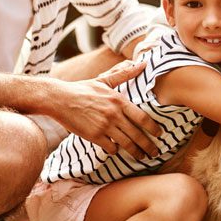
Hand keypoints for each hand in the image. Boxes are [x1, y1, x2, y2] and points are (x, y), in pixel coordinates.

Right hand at [48, 60, 162, 158]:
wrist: (60, 99)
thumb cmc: (83, 89)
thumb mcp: (104, 80)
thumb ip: (124, 74)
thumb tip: (142, 63)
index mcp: (118, 100)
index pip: (142, 117)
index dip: (153, 128)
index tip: (159, 134)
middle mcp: (114, 114)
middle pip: (137, 134)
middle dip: (148, 145)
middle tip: (155, 152)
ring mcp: (104, 126)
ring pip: (126, 144)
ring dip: (136, 152)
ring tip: (141, 157)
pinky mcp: (93, 136)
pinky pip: (110, 147)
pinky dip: (115, 150)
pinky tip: (116, 150)